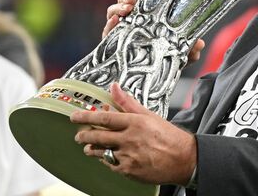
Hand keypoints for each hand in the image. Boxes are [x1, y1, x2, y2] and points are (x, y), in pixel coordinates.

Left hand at [70, 83, 196, 184]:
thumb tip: (114, 87)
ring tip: (88, 147)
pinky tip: (107, 156)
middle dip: (84, 135)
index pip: (104, 118)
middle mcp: (129, 139)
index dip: (86, 117)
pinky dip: (106, 160)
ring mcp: (128, 156)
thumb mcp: (149, 115)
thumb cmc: (168, 136)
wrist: (183, 159)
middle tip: (78, 135)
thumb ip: (128, 103)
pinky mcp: (129, 170)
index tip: (74, 117)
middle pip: (98, 136)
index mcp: (134, 122)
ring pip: (101, 152)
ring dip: (92, 149)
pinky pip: (110, 164)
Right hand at [103, 0, 205, 61]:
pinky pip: (107, 32)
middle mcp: (131, 21)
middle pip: (124, 2)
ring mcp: (120, 31)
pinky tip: (116, 21)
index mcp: (145, 16)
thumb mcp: (180, 53)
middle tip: (132, 0)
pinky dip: (110, 24)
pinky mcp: (112, 44)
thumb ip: (190, 50)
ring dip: (118, 8)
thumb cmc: (165, 59)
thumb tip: (198, 44)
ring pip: (113, 12)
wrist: (152, 79)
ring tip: (126, 10)